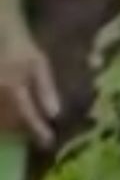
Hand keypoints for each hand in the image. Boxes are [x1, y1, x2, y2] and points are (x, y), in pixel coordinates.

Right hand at [0, 29, 59, 147]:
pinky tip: (10, 119)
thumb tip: (54, 115)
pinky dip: (3, 120)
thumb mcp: (39, 65)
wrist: (0, 36)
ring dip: (10, 129)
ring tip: (23, 128)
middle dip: (23, 132)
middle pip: (10, 124)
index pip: (28, 117)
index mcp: (13, 89)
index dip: (38, 132)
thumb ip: (46, 89)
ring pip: (0, 122)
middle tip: (39, 134)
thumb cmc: (22, 50)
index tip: (49, 143)